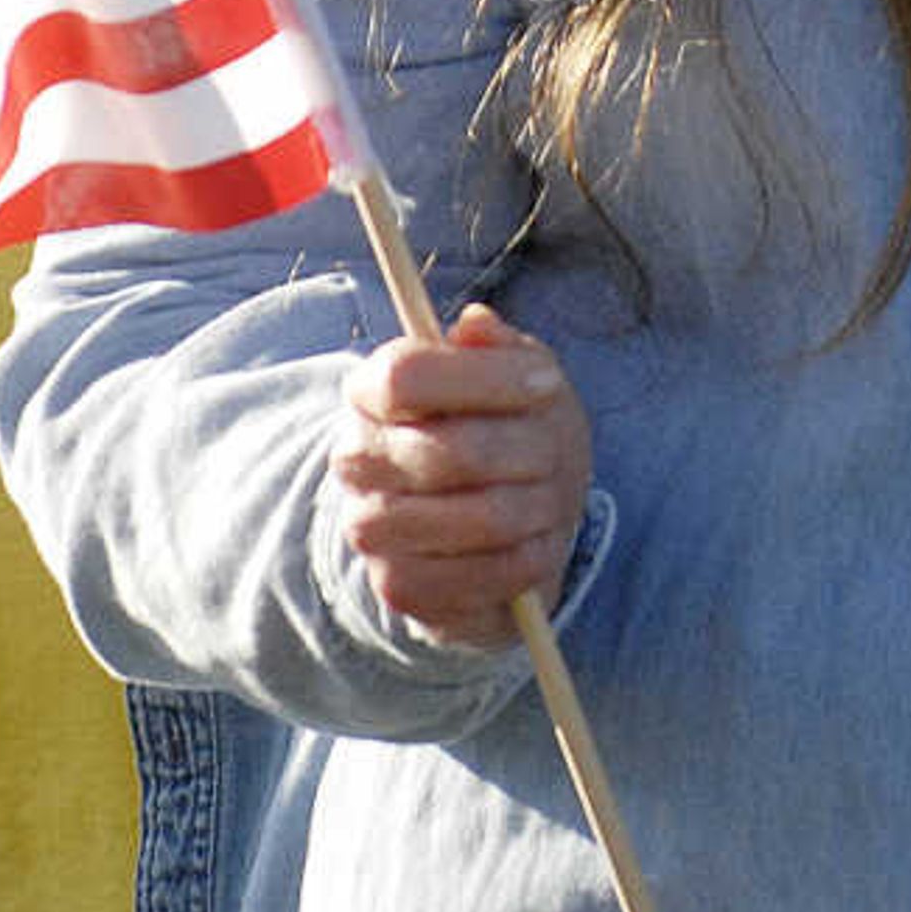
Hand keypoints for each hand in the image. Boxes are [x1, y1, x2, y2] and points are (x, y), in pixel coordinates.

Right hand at [328, 303, 590, 648]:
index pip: (407, 375)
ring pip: (482, 518)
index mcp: (370, 389)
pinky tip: (535, 543)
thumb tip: (476, 325)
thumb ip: (498, 346)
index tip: (548, 382)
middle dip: (532, 451)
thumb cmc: (506, 430)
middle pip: (457, 450)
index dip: (487, 378)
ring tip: (548, 499)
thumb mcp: (514, 374)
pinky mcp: (399, 586)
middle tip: (554, 454)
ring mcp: (370, 528)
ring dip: (538, 507)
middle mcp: (356, 457)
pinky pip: (483, 576)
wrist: (493, 523)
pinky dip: (529, 559)